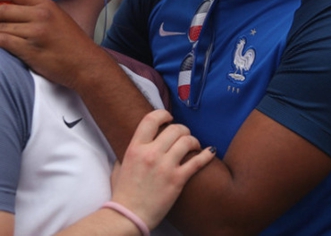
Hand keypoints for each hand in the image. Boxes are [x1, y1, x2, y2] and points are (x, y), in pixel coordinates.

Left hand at [0, 0, 105, 88]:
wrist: (86, 65)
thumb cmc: (74, 46)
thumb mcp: (60, 21)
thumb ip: (41, 14)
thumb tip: (19, 14)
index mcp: (47, 5)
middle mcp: (40, 14)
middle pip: (3, 10)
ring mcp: (35, 32)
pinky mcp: (30, 49)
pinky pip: (2, 41)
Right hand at [110, 109, 215, 229]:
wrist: (128, 216)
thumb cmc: (123, 193)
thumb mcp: (119, 167)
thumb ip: (127, 153)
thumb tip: (135, 147)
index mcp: (135, 148)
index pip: (151, 119)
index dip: (163, 114)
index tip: (169, 117)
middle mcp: (150, 153)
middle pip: (174, 129)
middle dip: (182, 129)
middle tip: (184, 135)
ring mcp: (165, 166)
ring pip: (187, 141)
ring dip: (193, 140)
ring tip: (194, 145)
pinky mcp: (177, 180)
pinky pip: (197, 161)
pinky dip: (206, 154)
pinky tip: (210, 151)